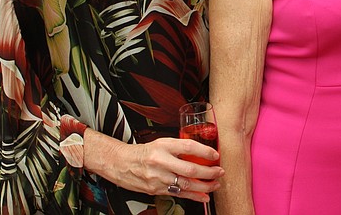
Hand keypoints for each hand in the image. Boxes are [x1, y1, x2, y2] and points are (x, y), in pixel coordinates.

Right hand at [84, 131, 223, 202]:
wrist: (120, 163)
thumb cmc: (144, 152)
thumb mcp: (162, 143)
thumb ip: (180, 148)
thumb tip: (202, 153)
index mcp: (163, 145)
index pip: (188, 147)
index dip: (205, 151)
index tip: (216, 155)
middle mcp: (161, 161)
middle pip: (189, 169)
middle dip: (208, 173)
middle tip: (219, 172)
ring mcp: (157, 177)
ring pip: (185, 184)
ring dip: (204, 186)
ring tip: (215, 185)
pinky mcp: (155, 190)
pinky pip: (177, 194)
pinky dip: (193, 196)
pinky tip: (204, 197)